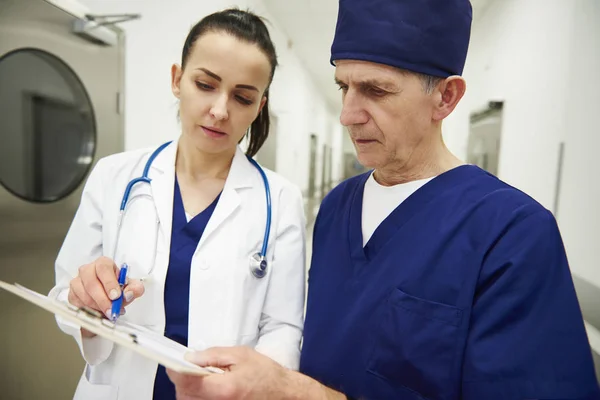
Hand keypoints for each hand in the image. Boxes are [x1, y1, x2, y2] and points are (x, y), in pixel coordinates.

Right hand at [67, 256, 144, 336]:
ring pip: (83, 294)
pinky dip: (88, 310)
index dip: (109, 283)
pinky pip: (76, 303)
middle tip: (111, 310)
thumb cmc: (117, 289)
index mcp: (103, 263)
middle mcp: (88, 269)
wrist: (107, 298)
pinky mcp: (71, 293)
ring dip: (96, 306)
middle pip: (91, 283)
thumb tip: (129, 293)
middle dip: (102, 299)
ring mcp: (77, 281)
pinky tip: (97, 311)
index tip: (116, 296)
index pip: (103, 268)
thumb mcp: (130, 287)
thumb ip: (135, 289)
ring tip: (107, 312)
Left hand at [166, 346, 288, 399]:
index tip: (174, 363)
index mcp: (224, 389)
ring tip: (203, 379)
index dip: (177, 371)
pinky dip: (197, 396)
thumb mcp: (240, 354)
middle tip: (190, 369)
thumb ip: (212, 355)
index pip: (188, 383)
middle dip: (183, 381)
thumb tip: (190, 357)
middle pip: (184, 396)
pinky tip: (207, 388)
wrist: (282, 393)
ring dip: (189, 390)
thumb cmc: (265, 374)